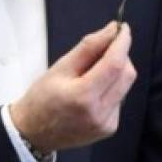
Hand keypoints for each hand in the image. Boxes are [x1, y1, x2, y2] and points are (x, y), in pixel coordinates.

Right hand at [9, 21, 136, 151]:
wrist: (34, 133)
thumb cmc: (42, 98)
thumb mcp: (60, 67)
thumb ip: (88, 47)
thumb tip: (113, 30)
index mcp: (83, 96)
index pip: (114, 64)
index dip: (122, 43)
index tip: (123, 28)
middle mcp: (100, 112)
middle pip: (127, 75)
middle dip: (121, 56)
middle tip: (105, 49)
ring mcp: (106, 123)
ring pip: (125, 86)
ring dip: (116, 73)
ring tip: (92, 74)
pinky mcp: (109, 128)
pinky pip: (120, 99)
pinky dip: (112, 88)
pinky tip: (94, 91)